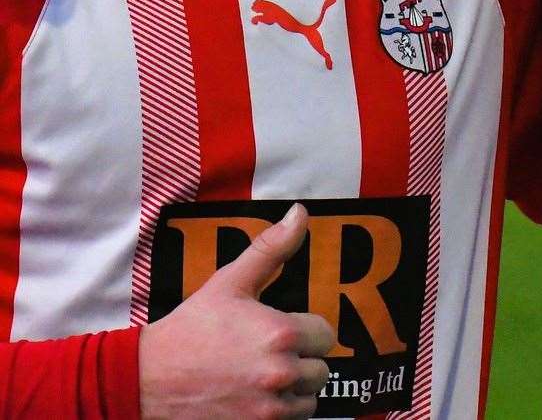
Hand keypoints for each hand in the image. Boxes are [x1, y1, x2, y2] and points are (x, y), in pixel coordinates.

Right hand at [138, 204, 336, 419]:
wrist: (146, 379)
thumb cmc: (190, 328)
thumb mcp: (230, 282)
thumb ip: (271, 248)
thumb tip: (300, 213)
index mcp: (281, 334)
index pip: (326, 335)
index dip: (306, 332)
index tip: (282, 332)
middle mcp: (280, 373)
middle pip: (321, 369)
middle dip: (302, 361)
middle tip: (268, 355)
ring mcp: (268, 408)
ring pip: (309, 399)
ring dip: (294, 390)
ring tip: (264, 377)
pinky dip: (280, 412)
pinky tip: (257, 398)